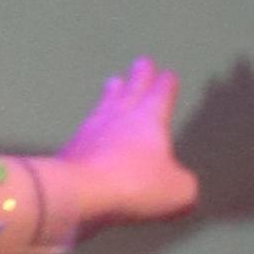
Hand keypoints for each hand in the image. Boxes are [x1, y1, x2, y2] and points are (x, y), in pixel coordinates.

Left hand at [42, 59, 192, 238]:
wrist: (76, 192)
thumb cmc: (134, 184)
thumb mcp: (175, 190)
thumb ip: (182, 184)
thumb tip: (180, 182)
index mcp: (149, 119)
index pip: (160, 95)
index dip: (166, 85)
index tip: (168, 74)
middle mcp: (120, 117)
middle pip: (132, 90)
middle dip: (139, 76)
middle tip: (141, 61)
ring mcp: (91, 130)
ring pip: (105, 104)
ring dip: (112, 92)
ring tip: (113, 81)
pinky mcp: (70, 148)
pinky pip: (86, 129)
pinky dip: (92, 123)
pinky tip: (89, 124)